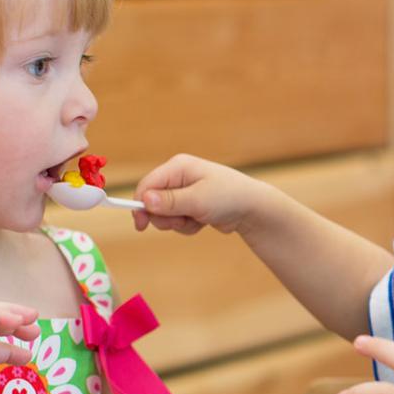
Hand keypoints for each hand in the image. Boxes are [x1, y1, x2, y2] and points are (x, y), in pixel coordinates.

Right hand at [133, 154, 268, 235]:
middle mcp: (179, 177)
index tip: (141, 225)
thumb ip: (170, 201)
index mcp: (178, 167)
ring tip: (197, 219)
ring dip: (178, 223)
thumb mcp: (198, 200)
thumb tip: (145, 200)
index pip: (147, 185)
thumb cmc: (229, 197)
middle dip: (165, 217)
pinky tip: (203, 221)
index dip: (140, 205)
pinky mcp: (190, 205)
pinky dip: (188, 226)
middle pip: (152, 202)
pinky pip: (177, 221)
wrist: (253, 208)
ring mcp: (185, 191)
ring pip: (165, 215)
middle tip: (182, 220)